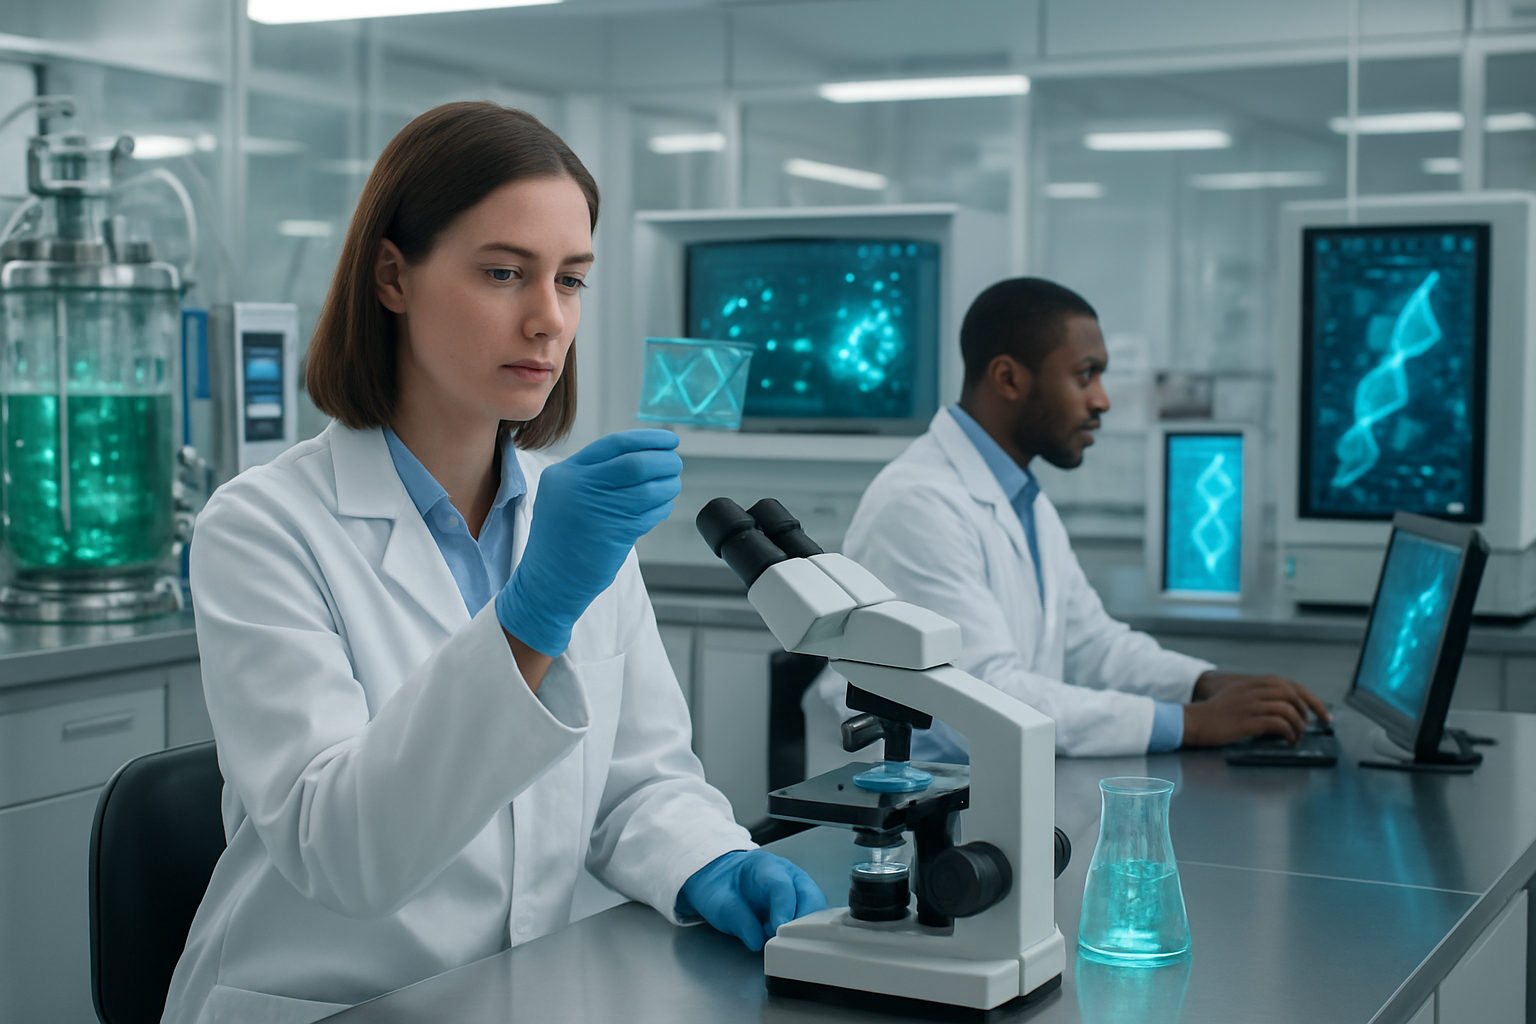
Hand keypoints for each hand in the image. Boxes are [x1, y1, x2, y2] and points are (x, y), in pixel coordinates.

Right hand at [495, 430, 680, 655]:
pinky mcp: (612, 535)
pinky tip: (662, 507)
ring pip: (648, 489)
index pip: (615, 444)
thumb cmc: (562, 538)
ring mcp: (596, 511)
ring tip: (671, 486)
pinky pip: (649, 514)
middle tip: (675, 463)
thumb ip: (595, 475)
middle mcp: (579, 488)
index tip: (669, 440)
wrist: (548, 581)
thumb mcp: (564, 495)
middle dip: (664, 460)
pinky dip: (662, 508)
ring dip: (668, 485)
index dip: (648, 439)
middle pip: (636, 463)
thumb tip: (645, 456)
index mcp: (565, 473)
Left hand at [678, 850, 826, 951]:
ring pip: (816, 908)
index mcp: (766, 867)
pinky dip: (806, 932)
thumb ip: (737, 919)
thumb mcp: (718, 902)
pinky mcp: (801, 905)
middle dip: (803, 921)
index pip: (782, 886)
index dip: (783, 909)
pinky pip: (812, 918)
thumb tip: (757, 941)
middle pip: (810, 896)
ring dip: (806, 929)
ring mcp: (798, 889)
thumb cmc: (722, 886)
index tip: (779, 930)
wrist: (722, 878)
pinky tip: (792, 943)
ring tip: (787, 944)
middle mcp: (789, 875)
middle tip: (788, 942)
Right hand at [1183, 674, 1330, 746]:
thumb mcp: (1235, 697)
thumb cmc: (1213, 714)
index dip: (1309, 697)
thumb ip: (1256, 696)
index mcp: (1251, 683)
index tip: (1320, 712)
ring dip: (1298, 725)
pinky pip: (1278, 724)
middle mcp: (1252, 691)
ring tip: (1297, 736)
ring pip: (1287, 709)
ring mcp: (1250, 705)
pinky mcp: (1247, 721)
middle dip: (1308, 710)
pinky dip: (1289, 733)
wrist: (1194, 721)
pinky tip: (1288, 741)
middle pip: (1291, 694)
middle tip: (1311, 725)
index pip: (1288, 684)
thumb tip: (1282, 710)